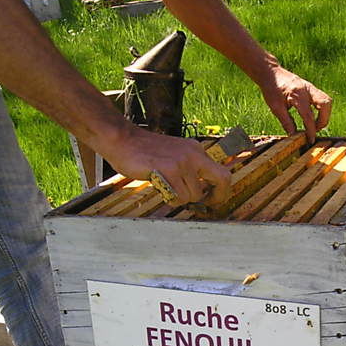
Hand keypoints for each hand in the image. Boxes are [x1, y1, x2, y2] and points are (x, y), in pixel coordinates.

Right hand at [103, 127, 230, 206]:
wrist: (123, 140)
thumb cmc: (145, 152)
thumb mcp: (175, 155)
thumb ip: (189, 169)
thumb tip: (201, 193)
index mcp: (196, 150)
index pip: (222, 173)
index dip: (222, 191)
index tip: (212, 200)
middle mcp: (194, 154)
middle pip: (221, 180)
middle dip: (215, 198)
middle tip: (204, 205)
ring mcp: (182, 161)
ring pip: (194, 195)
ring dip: (181, 199)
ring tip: (167, 189)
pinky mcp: (169, 170)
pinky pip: (178, 196)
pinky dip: (170, 199)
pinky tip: (160, 188)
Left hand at [261, 66, 332, 142]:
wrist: (271, 73)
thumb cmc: (271, 89)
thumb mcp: (275, 108)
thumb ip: (286, 122)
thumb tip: (293, 135)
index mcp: (296, 95)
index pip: (308, 115)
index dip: (311, 130)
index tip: (310, 140)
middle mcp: (307, 89)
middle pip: (325, 105)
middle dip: (323, 120)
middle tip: (315, 130)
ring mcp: (311, 87)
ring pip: (327, 101)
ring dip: (324, 115)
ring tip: (314, 124)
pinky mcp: (311, 88)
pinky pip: (323, 99)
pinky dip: (322, 109)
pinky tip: (313, 116)